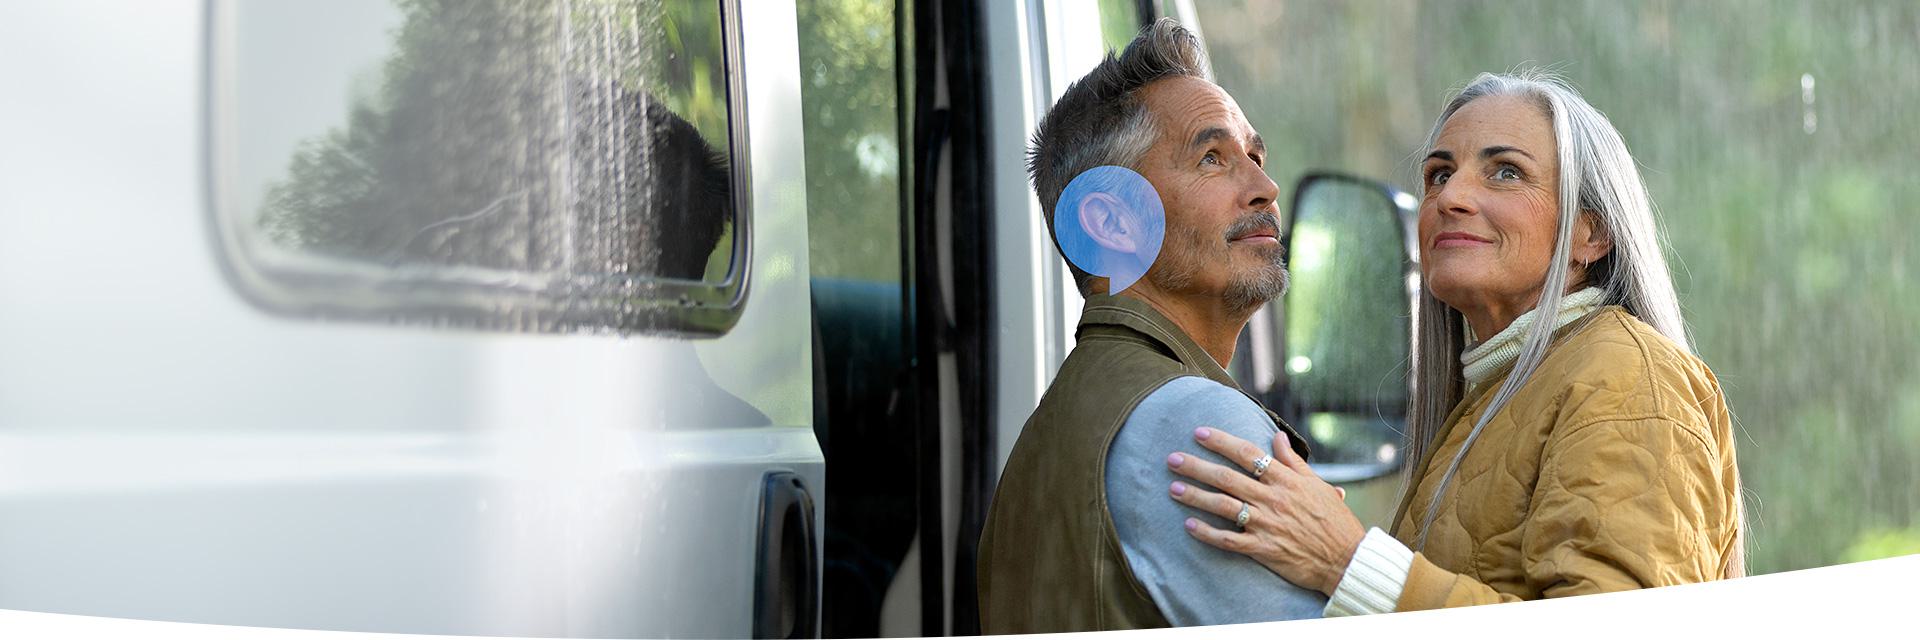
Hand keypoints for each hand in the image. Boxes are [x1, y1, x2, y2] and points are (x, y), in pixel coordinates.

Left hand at [1167, 427, 1366, 595]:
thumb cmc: (1334, 521)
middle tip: (1172, 458)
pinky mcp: (1264, 549)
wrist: (1346, 559)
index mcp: (1286, 480)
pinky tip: (1189, 525)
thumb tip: (1277, 436)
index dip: (1221, 441)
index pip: (1248, 454)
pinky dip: (1208, 533)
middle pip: (1227, 477)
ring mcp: (1267, 524)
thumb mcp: (1317, 485)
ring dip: (1196, 496)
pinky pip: (1229, 540)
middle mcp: (1273, 499)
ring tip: (1173, 488)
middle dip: (1197, 466)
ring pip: (1223, 506)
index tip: (1198, 432)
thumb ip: (1293, 461)